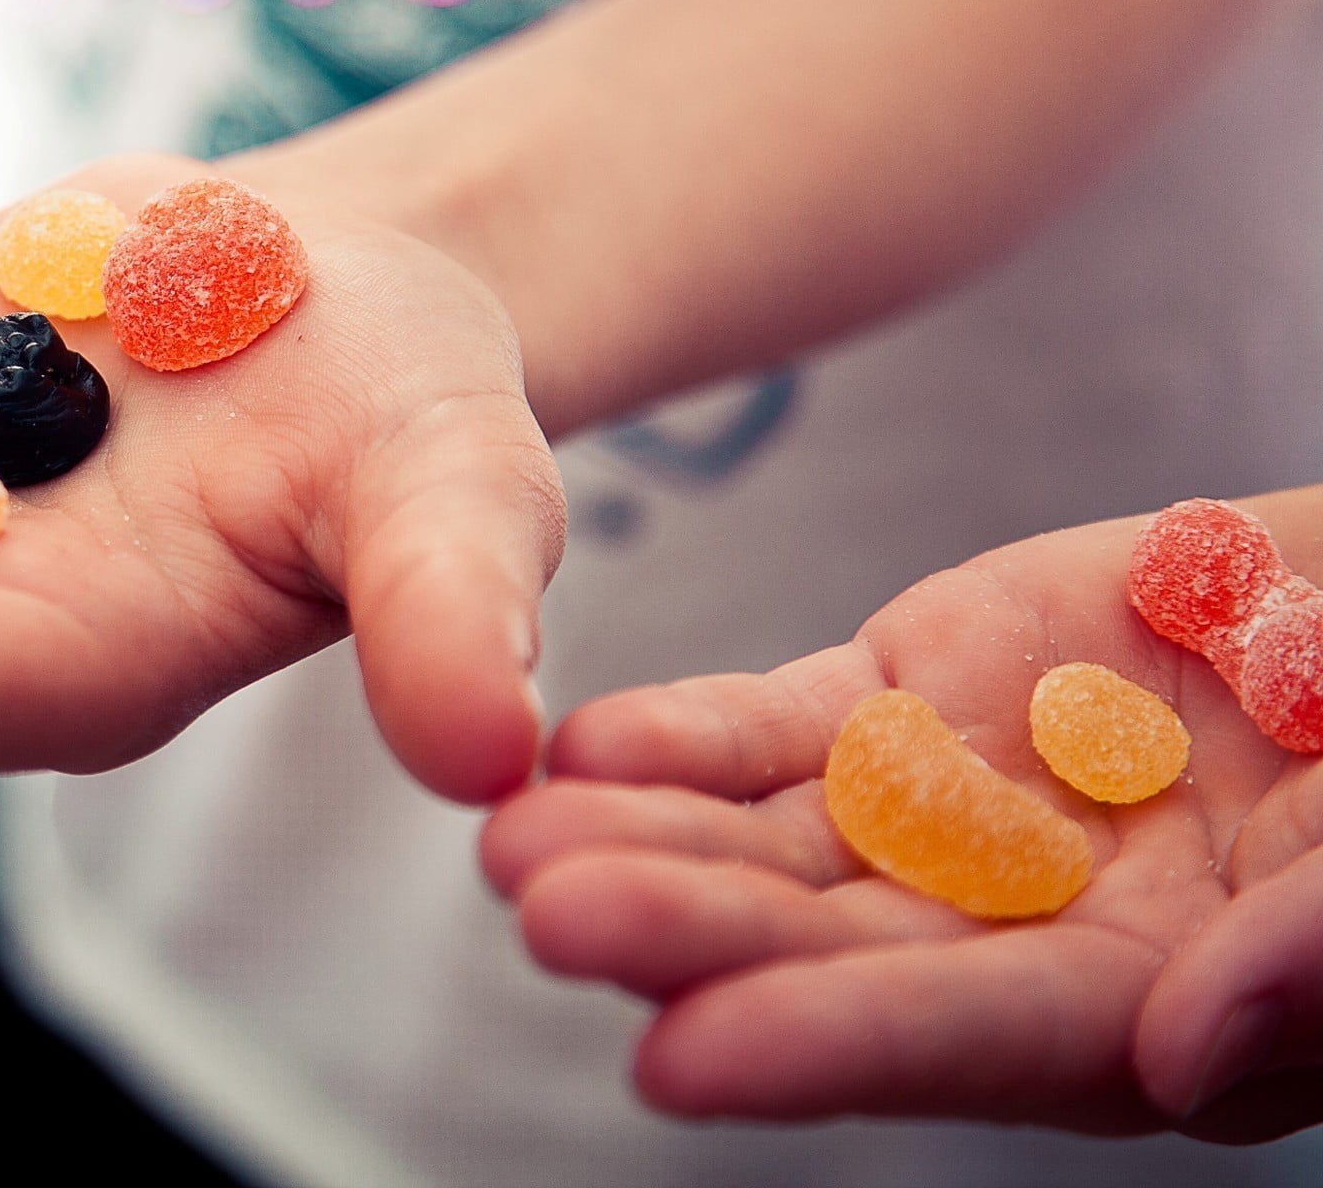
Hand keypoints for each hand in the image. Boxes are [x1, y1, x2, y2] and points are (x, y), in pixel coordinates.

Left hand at [482, 497, 1322, 1140]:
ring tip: (514, 841)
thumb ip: (1317, 954)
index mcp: (1144, 1007)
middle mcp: (1012, 932)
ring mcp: (946, 811)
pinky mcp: (904, 701)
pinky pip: (776, 730)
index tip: (676, 1055)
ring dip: (646, 841)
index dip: (829, 1044)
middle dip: (688, 934)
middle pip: (829, 946)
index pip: (968, 1037)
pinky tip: (582, 746)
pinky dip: (682, 741)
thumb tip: (1181, 1049)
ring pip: (772, 840)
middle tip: (548, 914)